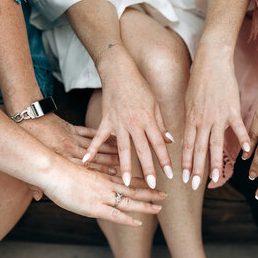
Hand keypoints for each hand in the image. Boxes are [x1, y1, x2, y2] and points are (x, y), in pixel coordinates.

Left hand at [20, 113, 118, 199]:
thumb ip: (34, 182)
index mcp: (62, 160)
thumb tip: (36, 198)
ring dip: (110, 148)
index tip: (114, 174)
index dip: (101, 172)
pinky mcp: (72, 128)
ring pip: (95, 144)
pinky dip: (100, 135)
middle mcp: (70, 149)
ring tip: (123, 151)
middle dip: (111, 161)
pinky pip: (89, 132)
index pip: (86, 168)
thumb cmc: (29, 140)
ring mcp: (72, 138)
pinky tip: (112, 136)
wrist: (28, 117)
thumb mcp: (31, 163)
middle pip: (95, 157)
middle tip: (124, 164)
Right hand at [43, 157, 166, 226]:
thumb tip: (87, 177)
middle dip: (150, 192)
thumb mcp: (77, 169)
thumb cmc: (59, 170)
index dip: (140, 182)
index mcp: (103, 175)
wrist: (52, 171)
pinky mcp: (95, 207)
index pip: (126, 179)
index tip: (151, 183)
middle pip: (133, 189)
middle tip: (164, 194)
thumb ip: (86, 174)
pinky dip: (128, 219)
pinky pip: (116, 215)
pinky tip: (139, 223)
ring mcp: (102, 196)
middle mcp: (107, 185)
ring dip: (146, 205)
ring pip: (130, 201)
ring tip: (160, 207)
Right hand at [82, 46, 172, 188]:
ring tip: (126, 183)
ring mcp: (119, 123)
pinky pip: (99, 138)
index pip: (159, 144)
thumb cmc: (140, 86)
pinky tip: (86, 162)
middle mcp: (135, 123)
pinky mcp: (105, 120)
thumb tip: (169, 141)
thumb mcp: (155, 104)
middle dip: (148, 168)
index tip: (170, 175)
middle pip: (143, 150)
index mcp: (149, 120)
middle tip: (152, 186)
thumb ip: (160, 124)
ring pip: (123, 148)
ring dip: (125, 166)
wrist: (119, 71)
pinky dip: (92, 149)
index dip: (165, 160)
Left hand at [183, 46, 249, 189]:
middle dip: (196, 170)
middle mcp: (203, 121)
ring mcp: (218, 116)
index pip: (186, 146)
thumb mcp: (187, 100)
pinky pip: (238, 128)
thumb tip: (185, 133)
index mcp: (191, 119)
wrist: (211, 60)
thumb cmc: (198, 79)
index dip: (185, 163)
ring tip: (216, 180)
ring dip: (215, 164)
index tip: (184, 178)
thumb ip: (189, 119)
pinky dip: (243, 139)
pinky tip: (246, 152)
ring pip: (215, 144)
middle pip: (198, 149)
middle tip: (194, 186)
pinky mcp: (233, 109)